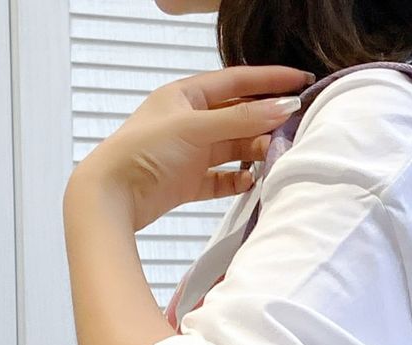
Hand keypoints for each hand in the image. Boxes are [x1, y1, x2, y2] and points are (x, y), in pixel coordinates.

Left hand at [69, 65, 315, 230]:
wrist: (112, 197)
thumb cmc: (141, 152)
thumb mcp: (194, 128)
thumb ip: (240, 119)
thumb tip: (280, 108)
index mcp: (185, 96)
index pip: (235, 81)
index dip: (268, 80)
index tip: (299, 81)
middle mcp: (189, 122)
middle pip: (238, 117)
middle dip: (265, 122)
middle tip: (293, 129)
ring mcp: (191, 153)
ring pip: (233, 149)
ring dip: (254, 154)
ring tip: (274, 158)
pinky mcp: (190, 182)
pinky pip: (223, 179)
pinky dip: (238, 182)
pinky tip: (252, 183)